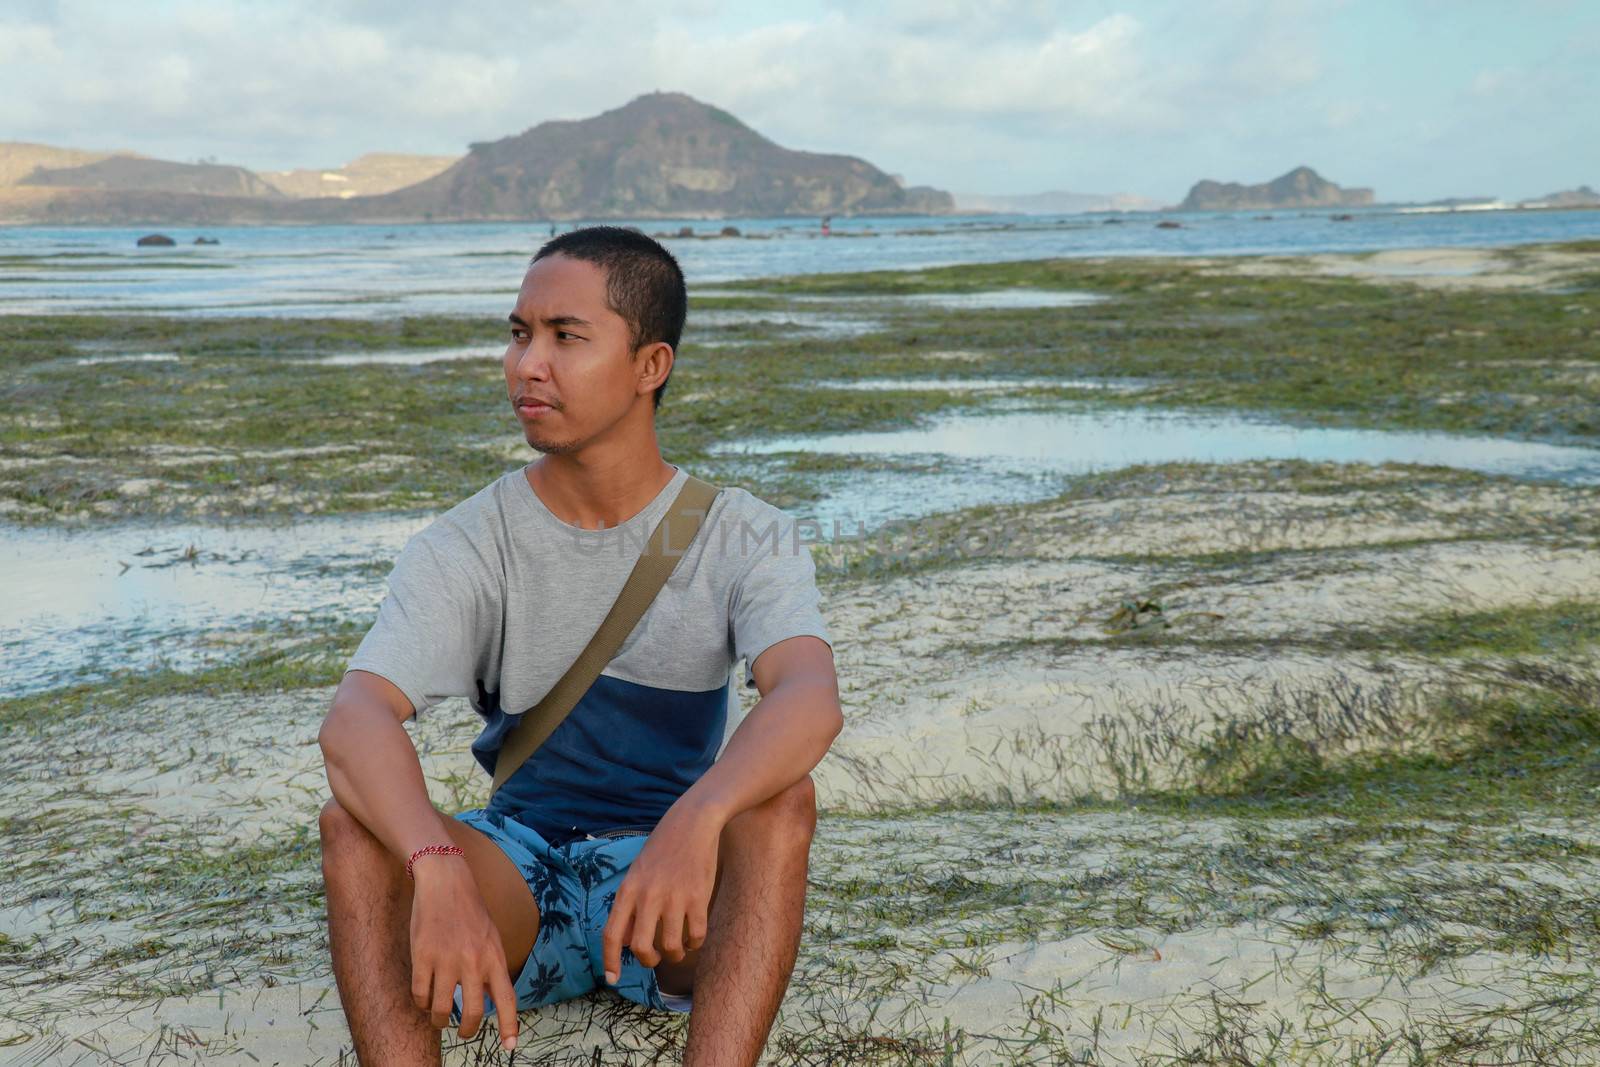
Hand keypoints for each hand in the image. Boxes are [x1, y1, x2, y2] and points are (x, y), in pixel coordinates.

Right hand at [408, 855, 519, 1051]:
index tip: (509, 1047)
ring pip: (442, 1010)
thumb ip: (491, 967)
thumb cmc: (470, 911)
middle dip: (468, 1030)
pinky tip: (425, 999)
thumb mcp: (491, 937)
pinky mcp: (422, 957)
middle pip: (474, 1013)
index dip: (509, 1026)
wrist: (445, 882)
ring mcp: (446, 960)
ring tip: (441, 1018)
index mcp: (494, 957)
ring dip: (440, 1020)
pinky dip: (422, 1003)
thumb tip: (491, 998)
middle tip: (464, 1032)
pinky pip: (420, 995)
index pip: (507, 999)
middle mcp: (473, 961)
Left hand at [601, 805, 720, 983]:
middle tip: (655, 958)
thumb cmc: (662, 849)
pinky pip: (697, 936)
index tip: (612, 979)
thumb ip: (630, 907)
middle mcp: (648, 896)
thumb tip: (627, 942)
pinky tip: (694, 938)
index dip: (610, 961)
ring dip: (674, 954)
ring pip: (671, 946)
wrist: (692, 823)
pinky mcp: (698, 897)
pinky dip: (695, 944)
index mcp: (628, 890)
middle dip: (649, 961)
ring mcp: (674, 898)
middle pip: (641, 948)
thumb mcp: (637, 874)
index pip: (612, 934)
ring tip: (677, 948)